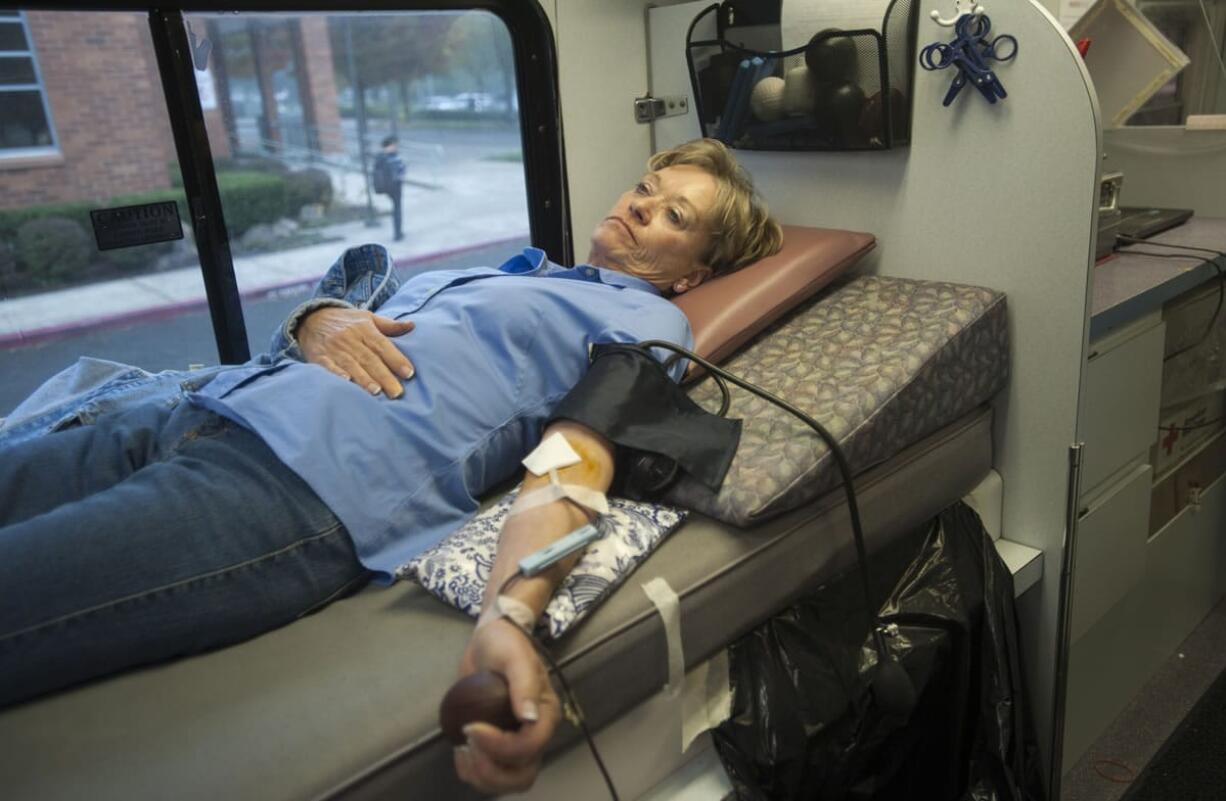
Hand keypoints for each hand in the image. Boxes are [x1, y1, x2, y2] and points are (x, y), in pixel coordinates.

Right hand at [297, 307, 414, 397]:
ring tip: (376, 392)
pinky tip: (346, 382)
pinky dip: (336, 374)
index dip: (396, 359)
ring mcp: (334, 348)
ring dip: (364, 379)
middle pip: (369, 359)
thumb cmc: (346, 321)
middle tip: (397, 392)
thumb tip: (412, 325)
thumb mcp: (367, 317)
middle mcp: (350, 339)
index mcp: (364, 328)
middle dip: (384, 376)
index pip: (383, 345)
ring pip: (351, 365)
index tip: (409, 373)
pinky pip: (328, 366)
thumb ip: (389, 325)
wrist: (311, 318)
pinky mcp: (319, 356)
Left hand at [454, 619, 561, 794]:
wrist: (490, 641)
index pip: (529, 746)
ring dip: (481, 776)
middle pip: (522, 776)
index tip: (471, 727)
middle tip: (468, 746)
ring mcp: (517, 743)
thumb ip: (524, 682)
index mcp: (546, 714)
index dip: (500, 745)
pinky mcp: (498, 746)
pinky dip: (472, 772)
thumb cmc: (505, 643)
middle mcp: (536, 734)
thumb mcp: (514, 655)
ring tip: (462, 750)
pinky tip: (460, 751)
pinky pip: (490, 775)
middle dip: (492, 771)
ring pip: (507, 781)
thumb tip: (529, 716)